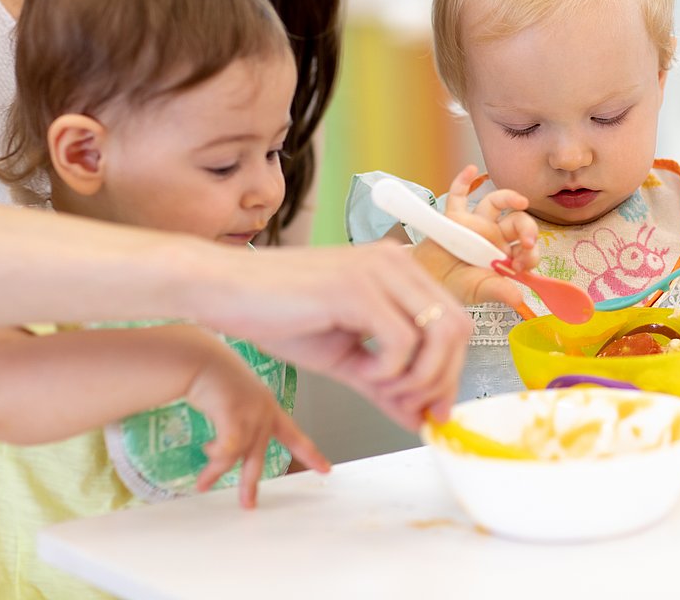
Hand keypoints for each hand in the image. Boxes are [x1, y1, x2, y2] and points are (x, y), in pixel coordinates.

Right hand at [184, 337, 329, 508]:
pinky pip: (226, 450)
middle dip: (250, 485)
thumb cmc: (218, 377)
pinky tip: (207, 451)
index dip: (312, 454)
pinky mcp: (234, 415)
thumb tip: (230, 446)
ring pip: (236, 457)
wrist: (203, 358)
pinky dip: (215, 456)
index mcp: (270, 410)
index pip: (296, 436)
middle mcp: (264, 414)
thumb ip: (239, 422)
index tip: (326, 470)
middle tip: (248, 505)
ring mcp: (251, 414)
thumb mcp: (238, 399)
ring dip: (216, 471)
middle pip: (259, 457)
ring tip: (203, 484)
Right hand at [225, 241, 471, 428]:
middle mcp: (396, 261)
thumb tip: (421, 418)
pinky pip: (401, 342)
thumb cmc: (277, 315)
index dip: (451, 371)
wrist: (222, 291)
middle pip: (457, 328)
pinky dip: (387, 372)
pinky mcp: (356, 287)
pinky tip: (358, 372)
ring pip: (439, 333)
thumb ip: (386, 384)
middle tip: (410, 409)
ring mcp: (379, 270)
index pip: (455, 321)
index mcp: (398, 269)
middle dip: (441, 380)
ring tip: (380, 389)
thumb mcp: (344, 358)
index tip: (432, 409)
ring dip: (417, 378)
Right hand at [413, 165, 539, 306]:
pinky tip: (471, 170)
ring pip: (495, 203)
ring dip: (508, 198)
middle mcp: (494, 235)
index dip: (530, 253)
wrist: (426, 280)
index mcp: (506, 254)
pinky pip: (458, 195)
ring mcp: (475, 223)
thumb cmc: (455, 285)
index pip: (527, 247)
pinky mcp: (454, 217)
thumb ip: (498, 292)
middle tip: (527, 241)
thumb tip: (519, 299)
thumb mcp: (478, 291)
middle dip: (527, 228)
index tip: (523, 265)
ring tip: (520, 201)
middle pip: (517, 222)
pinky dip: (463, 181)